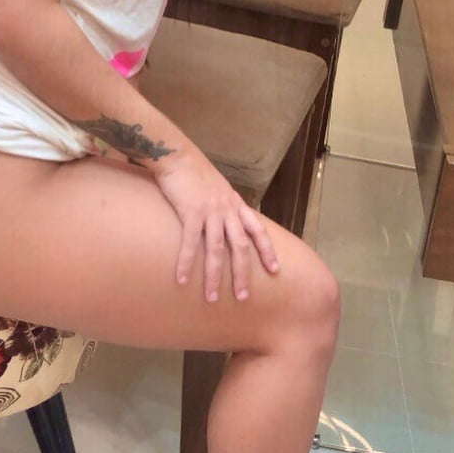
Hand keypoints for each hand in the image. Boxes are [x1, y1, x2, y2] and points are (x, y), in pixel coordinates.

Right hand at [153, 147, 279, 302]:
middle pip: (241, 246)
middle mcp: (227, 209)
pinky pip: (191, 242)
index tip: (276, 270)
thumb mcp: (218, 187)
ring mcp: (210, 211)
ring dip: (215, 276)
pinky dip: (186, 262)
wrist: (177, 154)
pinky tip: (181, 279)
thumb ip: (224, 205)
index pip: (258, 230)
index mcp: (235, 204)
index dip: (267, 250)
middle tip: (243, 297)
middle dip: (243, 273)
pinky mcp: (191, 212)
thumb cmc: (194, 171)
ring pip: (217, 249)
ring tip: (213, 298)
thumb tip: (226, 221)